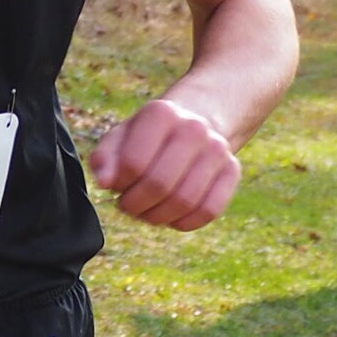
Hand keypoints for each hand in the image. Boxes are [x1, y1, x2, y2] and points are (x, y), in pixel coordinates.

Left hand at [92, 96, 241, 230]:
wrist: (190, 126)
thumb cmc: (145, 139)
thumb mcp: (119, 140)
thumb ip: (104, 159)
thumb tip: (105, 182)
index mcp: (161, 113)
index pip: (133, 163)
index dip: (119, 185)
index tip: (117, 186)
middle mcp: (193, 127)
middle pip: (159, 185)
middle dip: (136, 205)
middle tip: (129, 205)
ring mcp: (217, 148)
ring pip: (184, 202)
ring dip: (158, 217)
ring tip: (147, 211)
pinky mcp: (232, 170)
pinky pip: (209, 211)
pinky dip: (184, 222)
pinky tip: (171, 216)